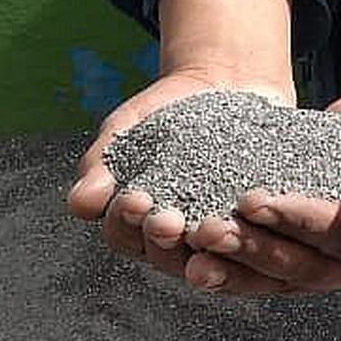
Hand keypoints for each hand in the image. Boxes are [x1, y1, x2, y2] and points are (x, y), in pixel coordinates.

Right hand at [66, 0, 296, 278]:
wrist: (225, 84)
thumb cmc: (166, 113)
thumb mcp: (127, 129)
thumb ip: (101, 164)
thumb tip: (80, 203)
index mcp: (138, 226)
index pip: (123, 236)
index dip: (125, 223)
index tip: (133, 200)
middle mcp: (179, 244)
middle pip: (164, 255)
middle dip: (163, 239)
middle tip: (169, 221)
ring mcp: (220, 239)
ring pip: (210, 256)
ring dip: (207, 247)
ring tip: (210, 227)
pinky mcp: (261, 228)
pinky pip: (257, 237)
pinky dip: (255, 230)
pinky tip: (254, 215)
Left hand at [184, 74, 340, 298]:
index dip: (298, 223)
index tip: (256, 201)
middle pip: (305, 268)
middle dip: (253, 248)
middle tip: (207, 229)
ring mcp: (333, 271)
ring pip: (278, 277)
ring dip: (233, 264)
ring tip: (193, 245)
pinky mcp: (303, 261)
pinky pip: (263, 271)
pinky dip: (229, 265)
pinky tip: (191, 256)